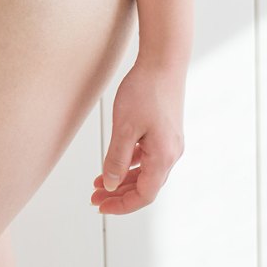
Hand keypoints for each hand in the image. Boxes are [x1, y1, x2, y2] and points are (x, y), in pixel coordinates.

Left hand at [91, 58, 185, 214]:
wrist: (164, 60)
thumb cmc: (145, 90)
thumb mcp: (124, 127)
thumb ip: (116, 159)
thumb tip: (110, 184)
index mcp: (163, 157)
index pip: (144, 195)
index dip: (122, 205)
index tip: (101, 206)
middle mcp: (171, 153)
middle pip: (145, 186)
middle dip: (119, 194)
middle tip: (94, 196)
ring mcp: (171, 143)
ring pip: (146, 172)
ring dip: (123, 179)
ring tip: (99, 181)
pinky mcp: (167, 132)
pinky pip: (148, 157)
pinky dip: (131, 164)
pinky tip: (116, 161)